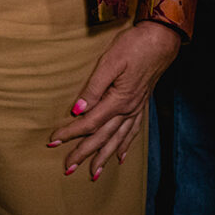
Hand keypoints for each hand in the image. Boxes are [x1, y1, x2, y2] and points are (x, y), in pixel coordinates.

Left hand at [46, 19, 181, 179]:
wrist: (161, 41)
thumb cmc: (134, 46)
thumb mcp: (110, 62)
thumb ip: (94, 87)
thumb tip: (78, 109)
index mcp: (119, 100)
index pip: (89, 123)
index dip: (70, 133)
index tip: (53, 142)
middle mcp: (128, 110)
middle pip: (102, 137)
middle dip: (84, 153)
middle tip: (68, 168)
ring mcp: (136, 109)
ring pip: (118, 139)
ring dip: (104, 157)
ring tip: (94, 173)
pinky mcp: (141, 105)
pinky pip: (132, 132)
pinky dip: (125, 146)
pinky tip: (121, 157)